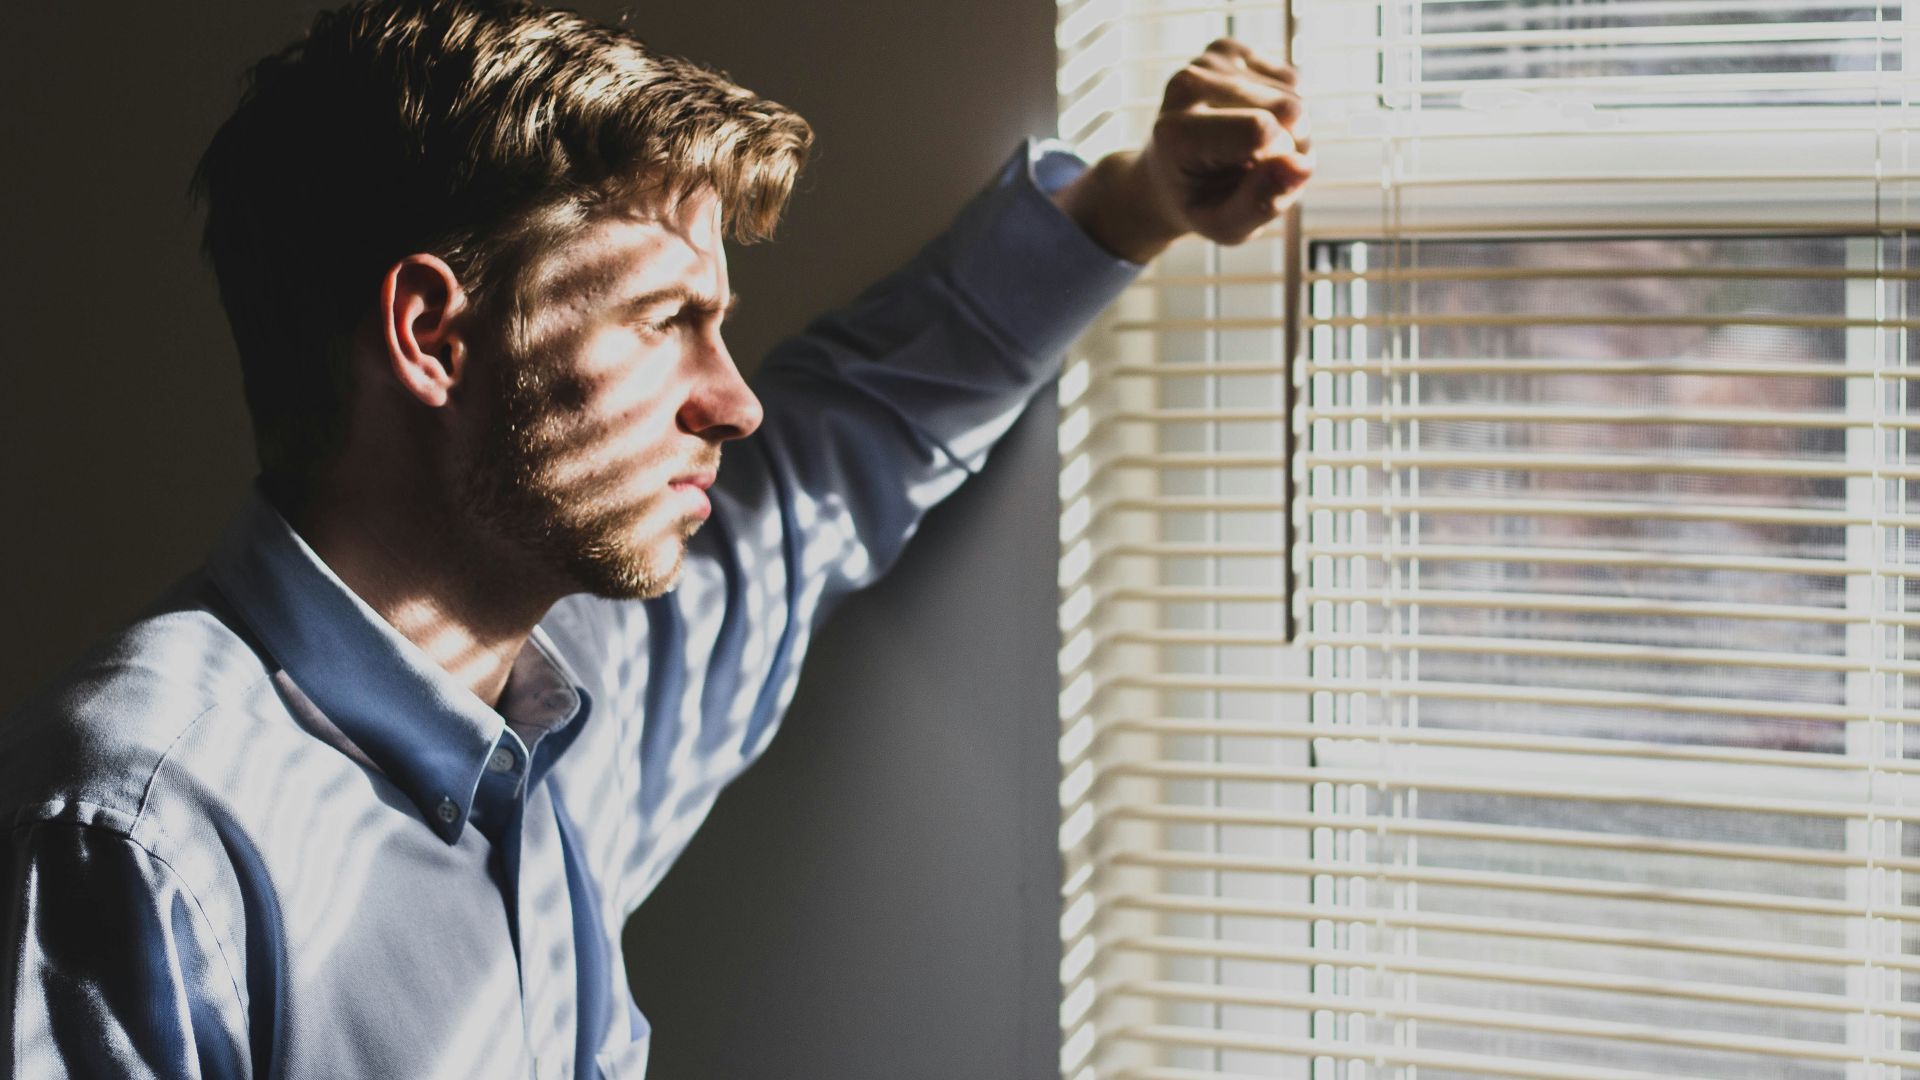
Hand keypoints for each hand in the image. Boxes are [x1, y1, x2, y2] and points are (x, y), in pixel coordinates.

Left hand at [1054, 38, 1311, 262]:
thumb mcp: (1225, 226)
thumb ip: (1260, 204)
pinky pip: (1290, 79)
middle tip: (1259, 169)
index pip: (1262, 130)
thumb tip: (1301, 165)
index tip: (1258, 180)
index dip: (1280, 161)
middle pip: (1288, 108)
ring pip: (1294, 94)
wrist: (1167, 177)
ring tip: (1254, 151)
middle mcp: (1186, 85)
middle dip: (1291, 146)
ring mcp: (1205, 62)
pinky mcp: (1226, 51)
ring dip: (1290, 131)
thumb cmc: (1199, 204)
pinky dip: (1284, 108)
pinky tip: (1255, 122)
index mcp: (1176, 132)